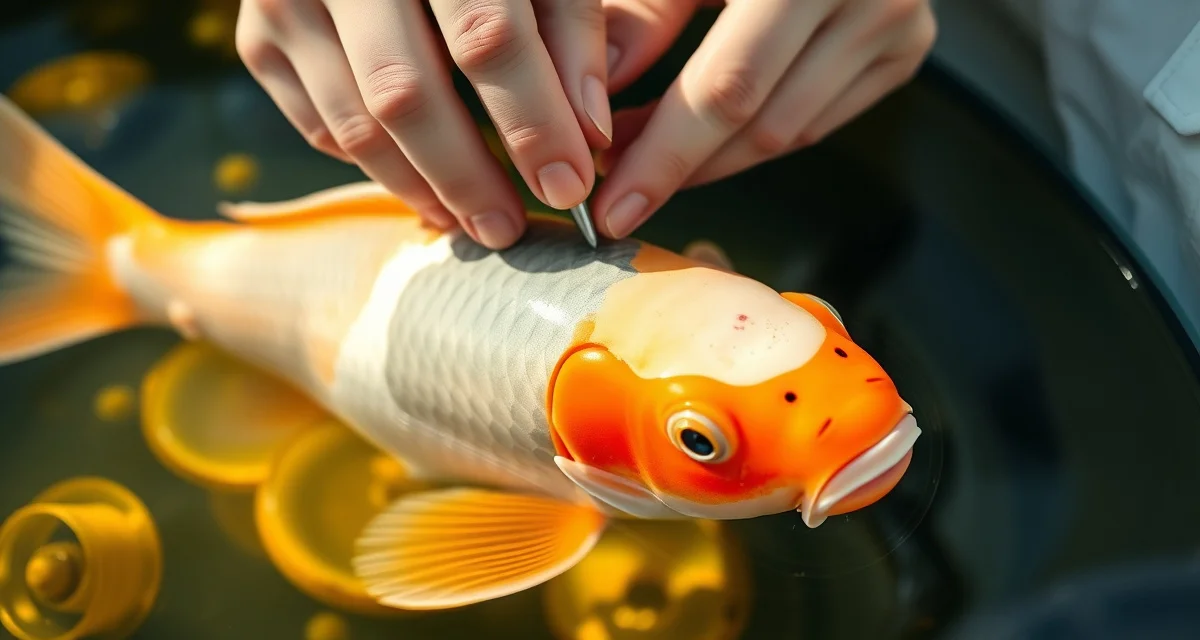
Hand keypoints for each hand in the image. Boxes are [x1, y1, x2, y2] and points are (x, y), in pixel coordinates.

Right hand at [235, 0, 612, 248]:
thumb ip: (571, 33)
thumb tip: (589, 136)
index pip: (487, 38)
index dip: (532, 121)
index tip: (570, 186)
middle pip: (404, 93)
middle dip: (467, 176)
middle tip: (509, 229)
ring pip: (355, 124)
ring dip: (421, 187)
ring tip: (473, 220)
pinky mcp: (257, 38)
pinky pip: (320, 127)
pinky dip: (377, 165)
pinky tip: (424, 184)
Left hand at [592, 0, 935, 238]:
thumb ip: (643, 12)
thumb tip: (596, 101)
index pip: (726, 89)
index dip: (664, 157)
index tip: (611, 207)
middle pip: (761, 125)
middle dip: (681, 170)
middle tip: (619, 196)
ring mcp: (899, 25)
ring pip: (789, 134)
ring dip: (713, 161)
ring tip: (646, 160)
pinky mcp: (906, 49)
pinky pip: (818, 121)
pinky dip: (755, 139)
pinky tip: (705, 142)